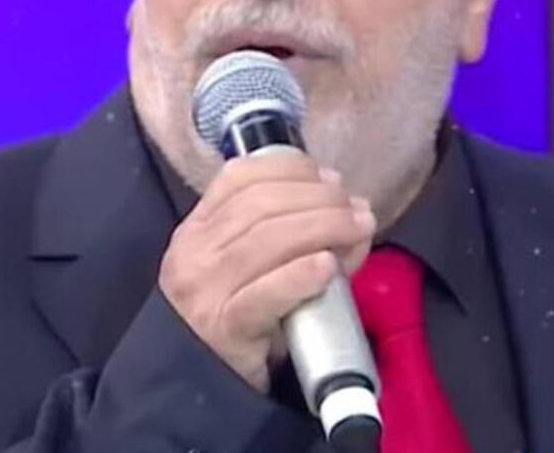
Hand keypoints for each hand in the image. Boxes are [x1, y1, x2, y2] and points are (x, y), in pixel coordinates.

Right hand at [158, 152, 375, 392]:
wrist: (196, 385)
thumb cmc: (233, 316)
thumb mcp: (247, 266)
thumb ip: (286, 233)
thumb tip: (348, 208)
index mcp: (197, 227)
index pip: (238, 177)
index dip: (289, 168)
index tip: (328, 176)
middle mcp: (195, 251)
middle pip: (261, 204)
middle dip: (318, 198)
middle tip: (357, 209)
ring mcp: (206, 289)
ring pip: (267, 240)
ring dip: (323, 226)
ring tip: (358, 228)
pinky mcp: (225, 329)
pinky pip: (267, 293)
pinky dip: (301, 274)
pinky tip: (329, 266)